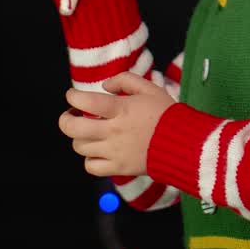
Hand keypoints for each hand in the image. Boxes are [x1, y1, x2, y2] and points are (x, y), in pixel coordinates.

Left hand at [57, 72, 177, 177]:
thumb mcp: (149, 88)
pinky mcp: (118, 168)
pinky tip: (97, 150)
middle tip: (71, 115)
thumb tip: (105, 86)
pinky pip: (91, 166)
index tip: (73, 96)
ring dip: (80, 137)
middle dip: (66, 120)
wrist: (184, 143)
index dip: (72, 96)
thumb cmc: (167, 114)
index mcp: (120, 109)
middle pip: (72, 129)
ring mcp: (114, 152)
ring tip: (89, 132)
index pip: (84, 102)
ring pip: (80, 147)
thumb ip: (125, 80)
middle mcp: (113, 131)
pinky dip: (89, 159)